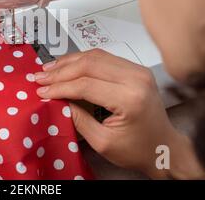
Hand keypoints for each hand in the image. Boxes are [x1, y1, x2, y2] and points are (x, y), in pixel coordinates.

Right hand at [34, 49, 204, 178]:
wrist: (164, 147)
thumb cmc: (137, 149)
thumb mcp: (103, 142)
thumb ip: (78, 119)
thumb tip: (57, 100)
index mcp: (130, 99)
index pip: (86, 84)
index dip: (60, 87)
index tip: (41, 91)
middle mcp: (136, 78)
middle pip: (89, 64)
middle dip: (60, 70)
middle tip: (40, 77)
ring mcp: (138, 70)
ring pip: (95, 55)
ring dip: (69, 61)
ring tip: (49, 69)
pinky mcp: (135, 68)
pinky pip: (104, 57)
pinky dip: (82, 60)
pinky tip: (67, 66)